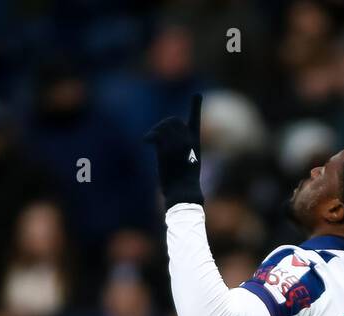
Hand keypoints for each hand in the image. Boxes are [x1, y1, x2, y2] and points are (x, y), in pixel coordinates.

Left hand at [143, 93, 203, 208]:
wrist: (183, 192)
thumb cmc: (184, 184)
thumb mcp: (185, 165)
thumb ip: (177, 150)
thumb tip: (159, 143)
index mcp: (195, 144)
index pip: (195, 121)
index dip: (196, 107)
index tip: (197, 95)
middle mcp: (188, 140)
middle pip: (173, 120)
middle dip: (163, 124)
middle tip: (155, 136)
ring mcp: (178, 143)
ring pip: (163, 126)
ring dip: (155, 132)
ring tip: (151, 142)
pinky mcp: (167, 149)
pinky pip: (156, 135)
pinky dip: (149, 137)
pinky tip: (145, 143)